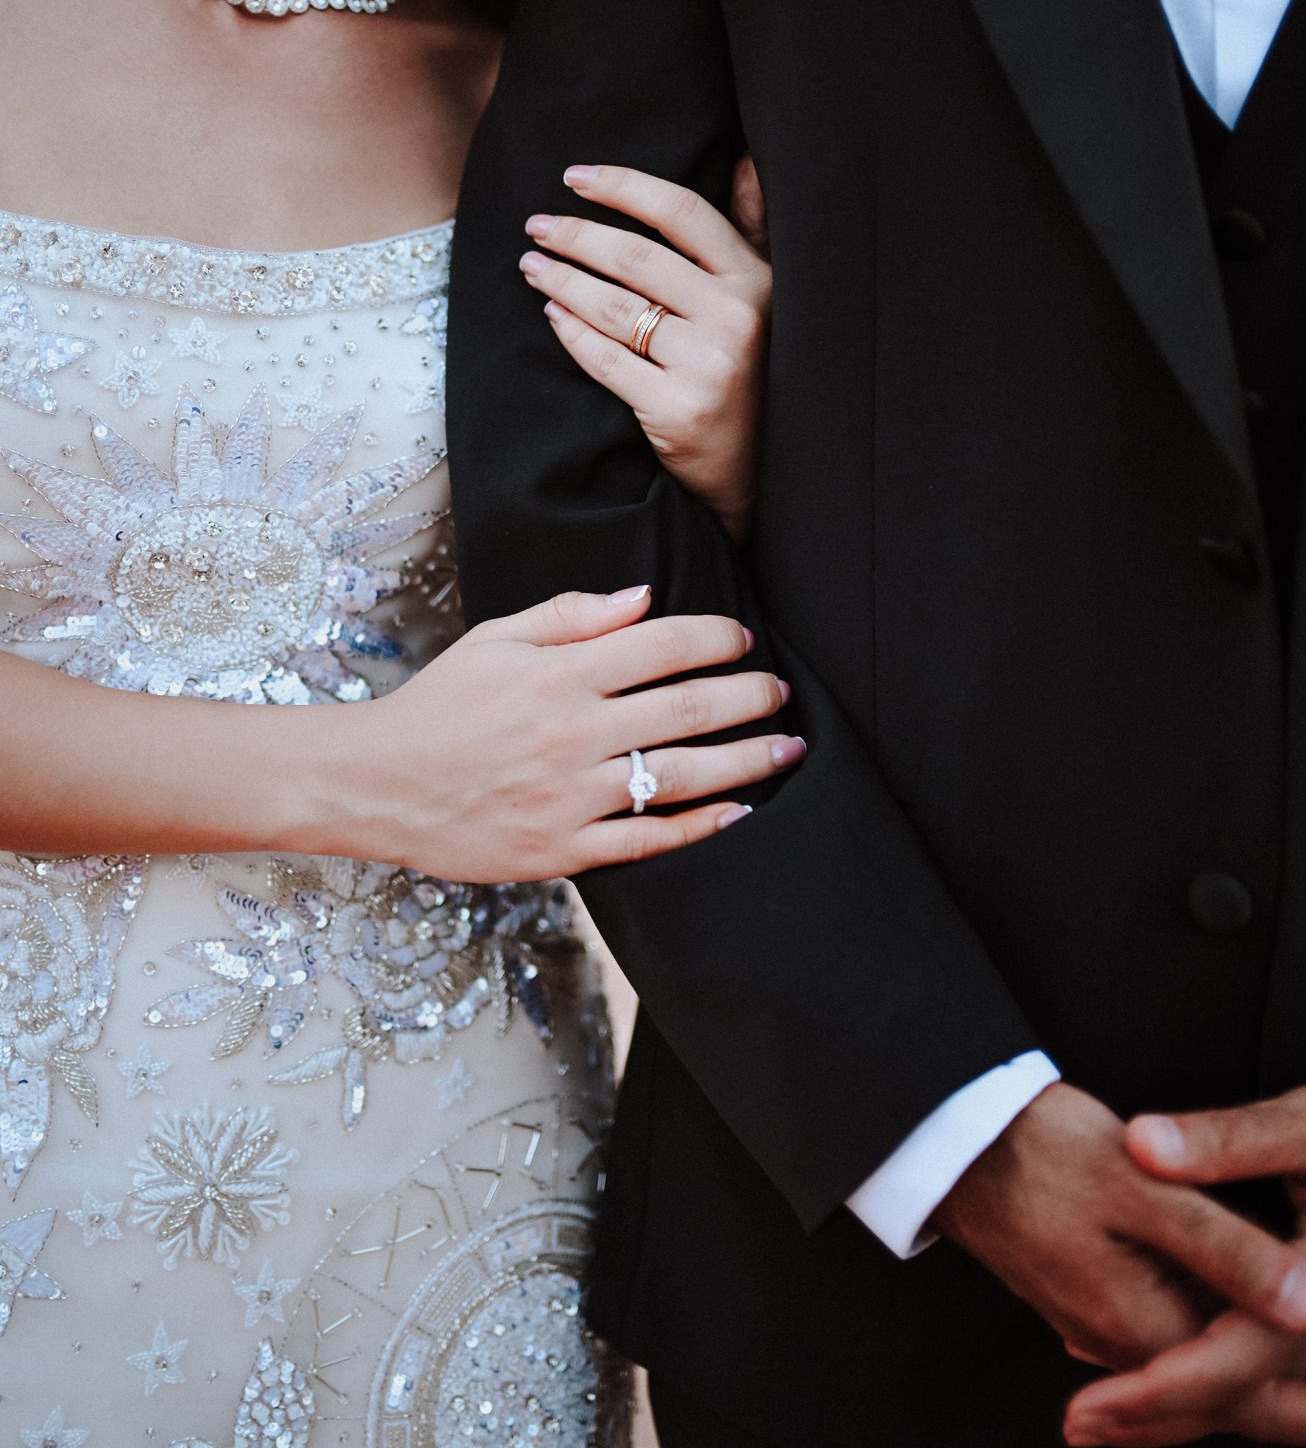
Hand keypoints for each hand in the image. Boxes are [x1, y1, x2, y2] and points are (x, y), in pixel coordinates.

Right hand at [348, 584, 803, 880]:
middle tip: (781, 690)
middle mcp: (572, 733)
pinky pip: (648, 839)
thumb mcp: (493, 640)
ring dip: (745, 759)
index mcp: (557, 675)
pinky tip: (741, 811)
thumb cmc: (438, 707)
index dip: (714, 637)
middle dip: (748, 696)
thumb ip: (570, 616)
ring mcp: (570, 796)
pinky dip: (701, 826)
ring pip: (679, 774)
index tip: (743, 637)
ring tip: (787, 747)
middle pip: (685, 707)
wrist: (376, 787)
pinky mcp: (563, 849)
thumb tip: (644, 598)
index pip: (660, 644)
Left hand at [520, 159, 771, 539]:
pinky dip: (571, 331)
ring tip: (532, 266)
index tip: (573, 177)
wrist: (762, 469)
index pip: (681, 212)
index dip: (622, 187)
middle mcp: (735, 317)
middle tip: (536, 226)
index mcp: (757, 279)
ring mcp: (708, 365)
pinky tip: (552, 313)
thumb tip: (747, 159)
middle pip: (636, 257)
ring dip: (562, 279)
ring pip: (614, 307)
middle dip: (575, 235)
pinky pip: (606, 359)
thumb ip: (752, 231)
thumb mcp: (767, 299)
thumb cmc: (755, 371)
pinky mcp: (677, 410)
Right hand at [931, 1083, 1305, 1389]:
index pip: (1247, 1392)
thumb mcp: (1144, 1186)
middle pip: (1223, 1398)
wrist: (946, 1135)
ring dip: (1254, 1378)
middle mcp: (1116, 1340)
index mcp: (1140, 1324)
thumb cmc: (1040, 1147)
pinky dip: (1213, 1345)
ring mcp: (1095, 1320)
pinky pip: (1164, 1339)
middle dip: (1294, 1404)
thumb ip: (1228, 1250)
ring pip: (1193, 1368)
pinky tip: (1240, 1324)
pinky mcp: (1085, 1291)